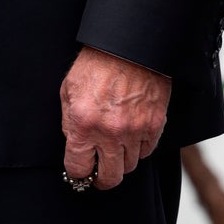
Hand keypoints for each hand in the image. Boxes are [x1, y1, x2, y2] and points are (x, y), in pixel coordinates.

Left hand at [60, 46, 170, 189]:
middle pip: (110, 177)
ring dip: (121, 162)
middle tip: (99, 174)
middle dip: (102, 179)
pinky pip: (147, 151)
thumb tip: (74, 146)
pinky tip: (130, 137)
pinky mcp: (155, 124)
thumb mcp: (68, 92)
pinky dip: (138, 149)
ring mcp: (135, 130)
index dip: (78, 174)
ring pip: (130, 166)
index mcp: (84, 125)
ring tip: (114, 150)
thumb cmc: (95, 65)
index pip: (79, 168)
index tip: (80, 173)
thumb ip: (69, 124)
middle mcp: (110, 132)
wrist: (128, 45)